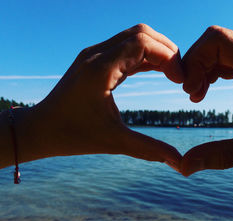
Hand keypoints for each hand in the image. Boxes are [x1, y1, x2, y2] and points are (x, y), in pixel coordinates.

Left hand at [13, 24, 182, 170]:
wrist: (40, 128)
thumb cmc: (73, 135)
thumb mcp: (114, 143)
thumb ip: (149, 149)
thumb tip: (179, 162)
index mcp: (100, 70)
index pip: (143, 43)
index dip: (168, 57)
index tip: (180, 80)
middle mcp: (96, 55)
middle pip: (142, 33)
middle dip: (167, 51)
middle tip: (179, 76)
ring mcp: (94, 54)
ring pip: (134, 37)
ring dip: (157, 52)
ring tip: (172, 75)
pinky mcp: (95, 59)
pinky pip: (126, 48)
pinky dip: (145, 56)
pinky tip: (157, 72)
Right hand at [181, 26, 232, 175]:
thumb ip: (225, 156)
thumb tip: (186, 166)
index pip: (218, 41)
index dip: (195, 61)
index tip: (189, 90)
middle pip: (214, 41)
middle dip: (194, 64)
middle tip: (192, 95)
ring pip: (219, 48)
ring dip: (201, 68)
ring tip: (197, 96)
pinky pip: (226, 58)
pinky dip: (210, 71)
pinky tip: (207, 90)